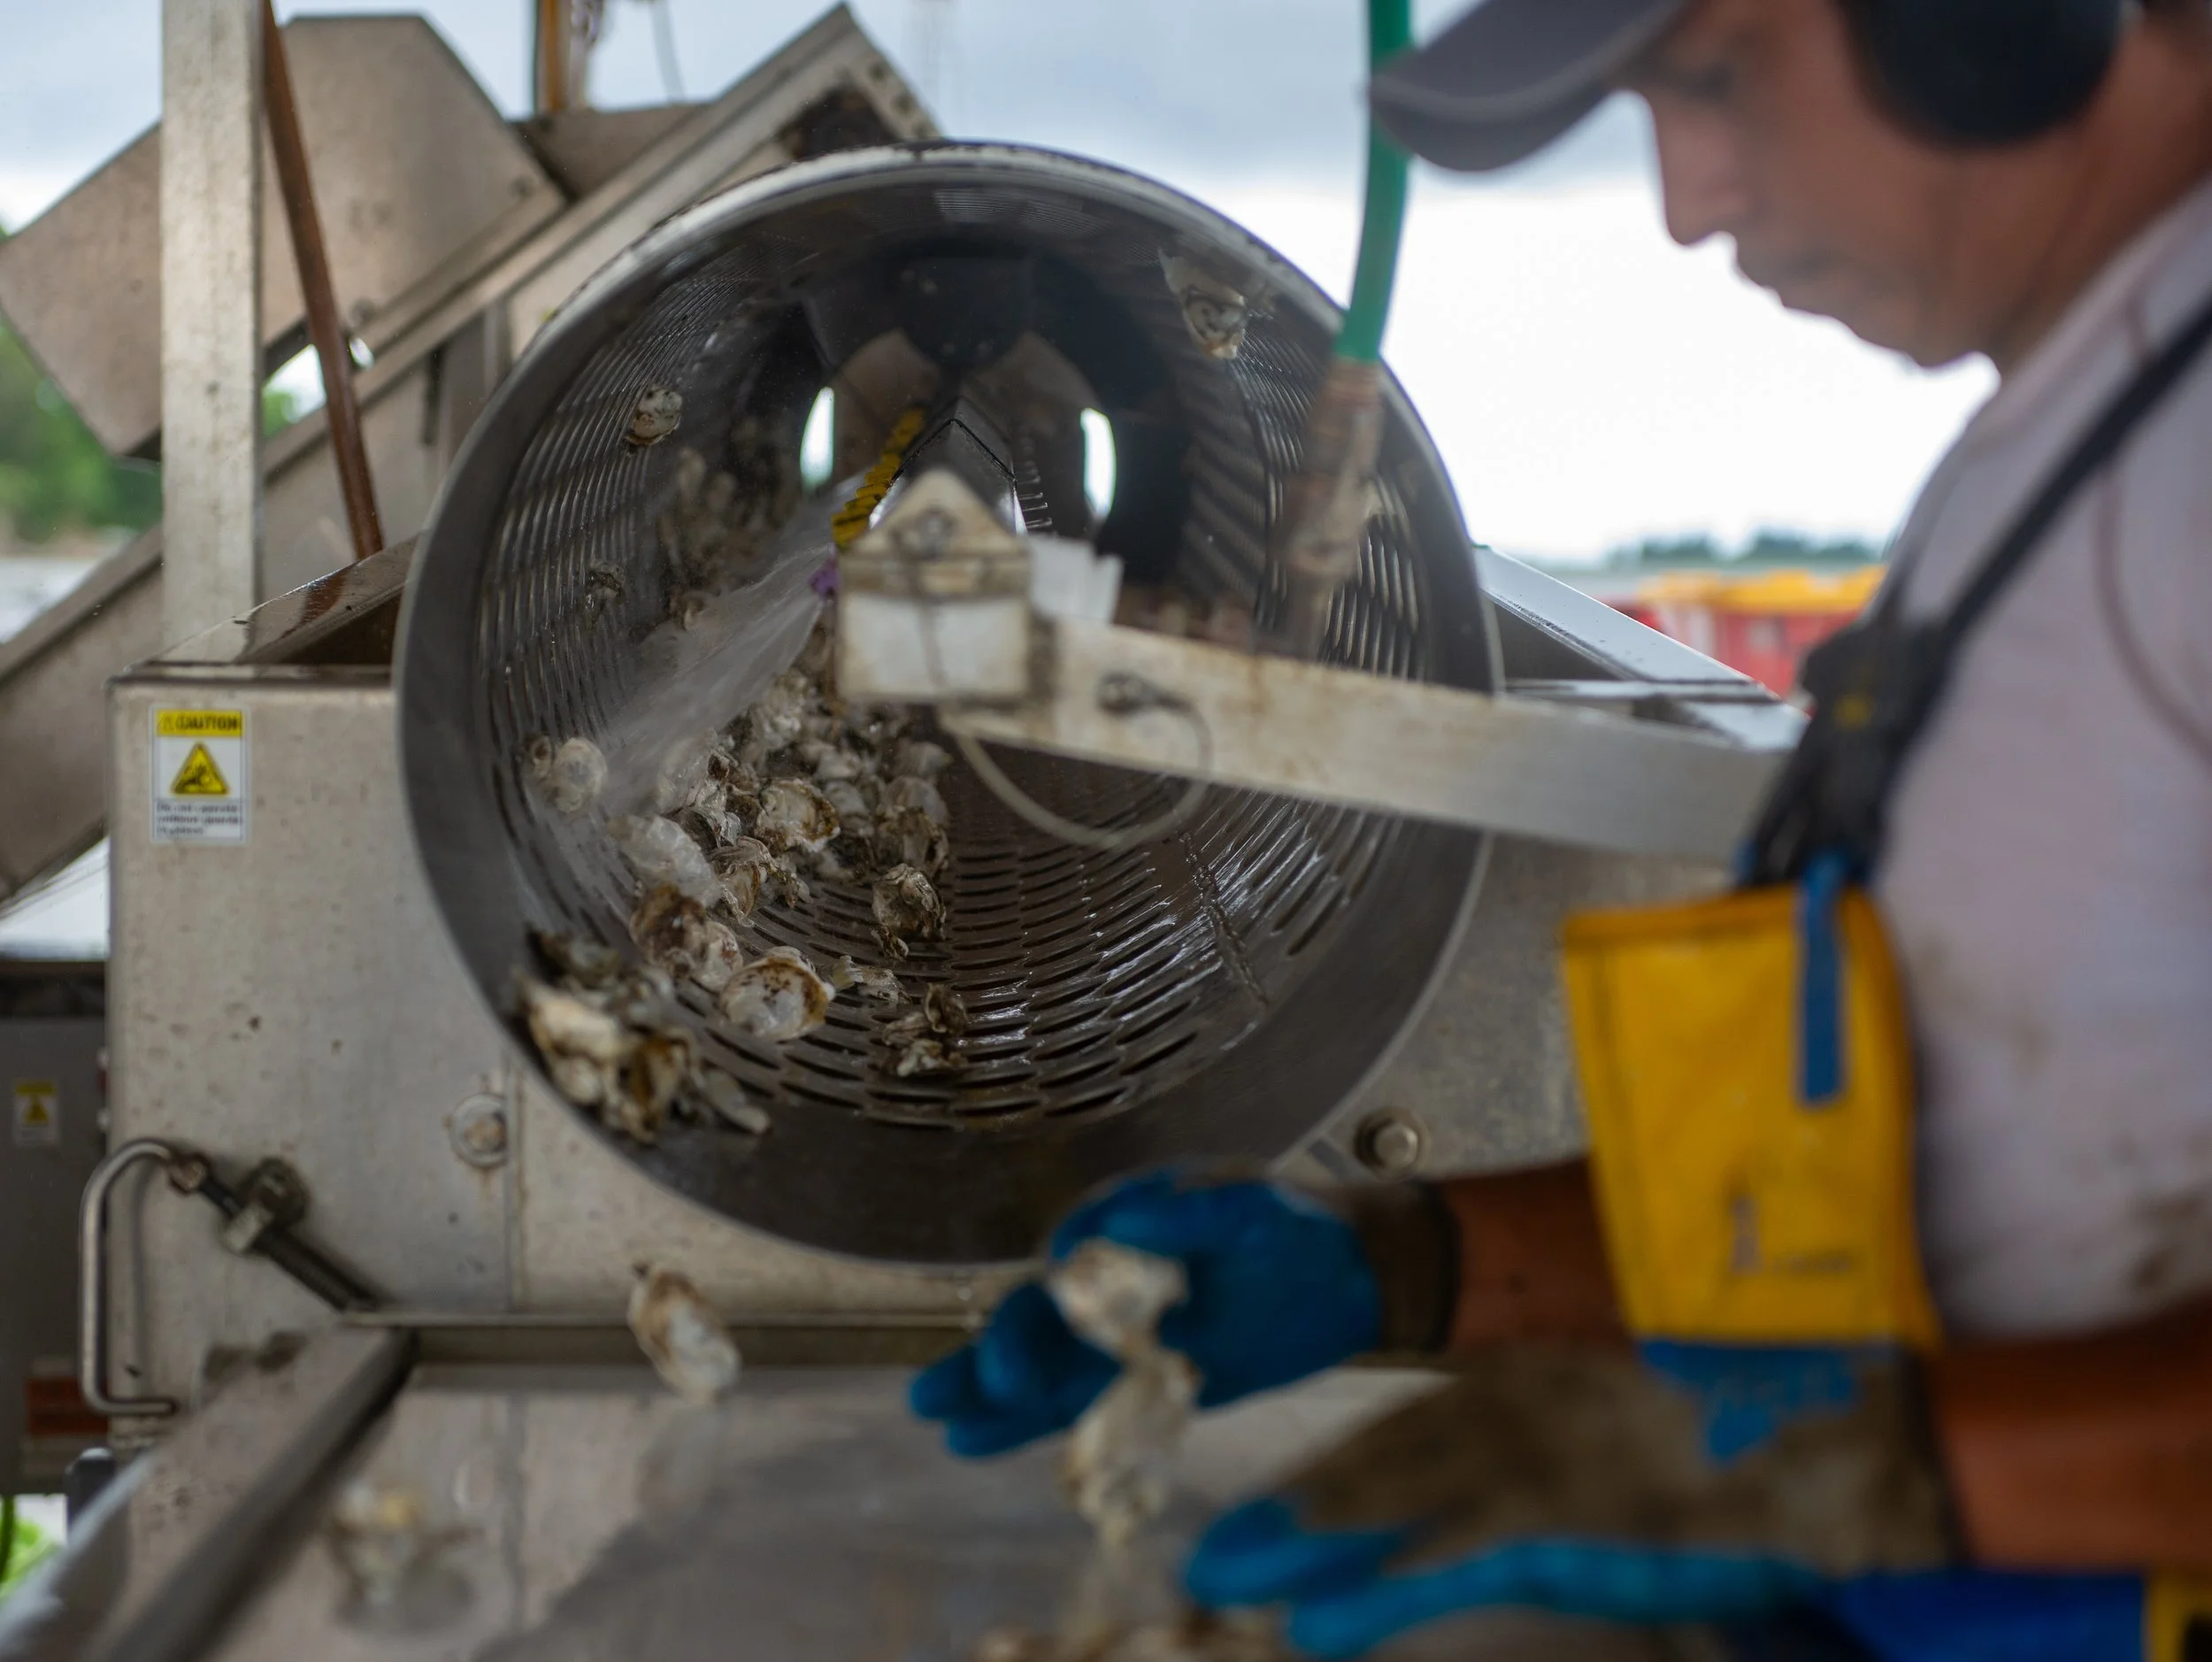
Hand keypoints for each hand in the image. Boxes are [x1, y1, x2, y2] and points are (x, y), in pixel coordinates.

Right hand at [909, 1173, 1383, 1456]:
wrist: (1347, 1279)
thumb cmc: (1297, 1225)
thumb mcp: (1252, 1206)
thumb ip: (1193, 1212)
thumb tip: (1124, 1222)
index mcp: (1128, 1220)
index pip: (1076, 1250)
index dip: (1057, 1281)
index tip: (1051, 1303)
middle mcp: (1108, 1279)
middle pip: (1039, 1313)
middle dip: (1002, 1349)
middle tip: (976, 1385)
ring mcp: (1117, 1336)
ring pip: (1039, 1366)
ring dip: (987, 1390)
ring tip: (935, 1415)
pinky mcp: (1135, 1383)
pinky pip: (1073, 1407)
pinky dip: (1025, 1425)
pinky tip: (972, 1441)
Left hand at [1183, 1345, 1951, 1657]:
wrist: (1860, 1418)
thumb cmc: (1774, 1395)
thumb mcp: (1666, 1385)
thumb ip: (1599, 1408)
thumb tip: (1571, 1450)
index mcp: (1551, 1367)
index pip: (1427, 1414)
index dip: (1349, 1462)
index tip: (1281, 1495)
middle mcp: (1529, 1401)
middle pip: (1388, 1457)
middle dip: (1297, 1506)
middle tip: (1214, 1551)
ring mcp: (1544, 1460)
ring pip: (1395, 1503)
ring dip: (1305, 1546)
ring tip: (1228, 1580)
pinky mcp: (1573, 1521)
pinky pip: (1450, 1561)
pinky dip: (1377, 1592)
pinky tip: (1317, 1625)